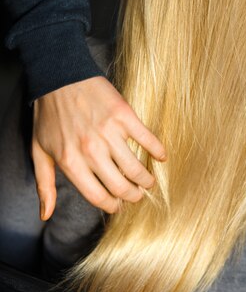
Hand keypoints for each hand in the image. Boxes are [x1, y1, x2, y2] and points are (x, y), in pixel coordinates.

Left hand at [32, 76, 165, 219]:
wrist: (60, 76)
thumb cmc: (48, 115)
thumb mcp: (39, 151)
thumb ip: (44, 184)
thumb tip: (45, 215)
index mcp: (71, 162)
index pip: (98, 196)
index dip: (111, 205)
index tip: (118, 205)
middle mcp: (91, 151)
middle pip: (121, 186)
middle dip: (133, 196)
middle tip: (138, 195)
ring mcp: (110, 133)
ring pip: (135, 167)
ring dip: (146, 179)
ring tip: (149, 181)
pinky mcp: (124, 115)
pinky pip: (147, 138)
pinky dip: (157, 150)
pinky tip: (161, 156)